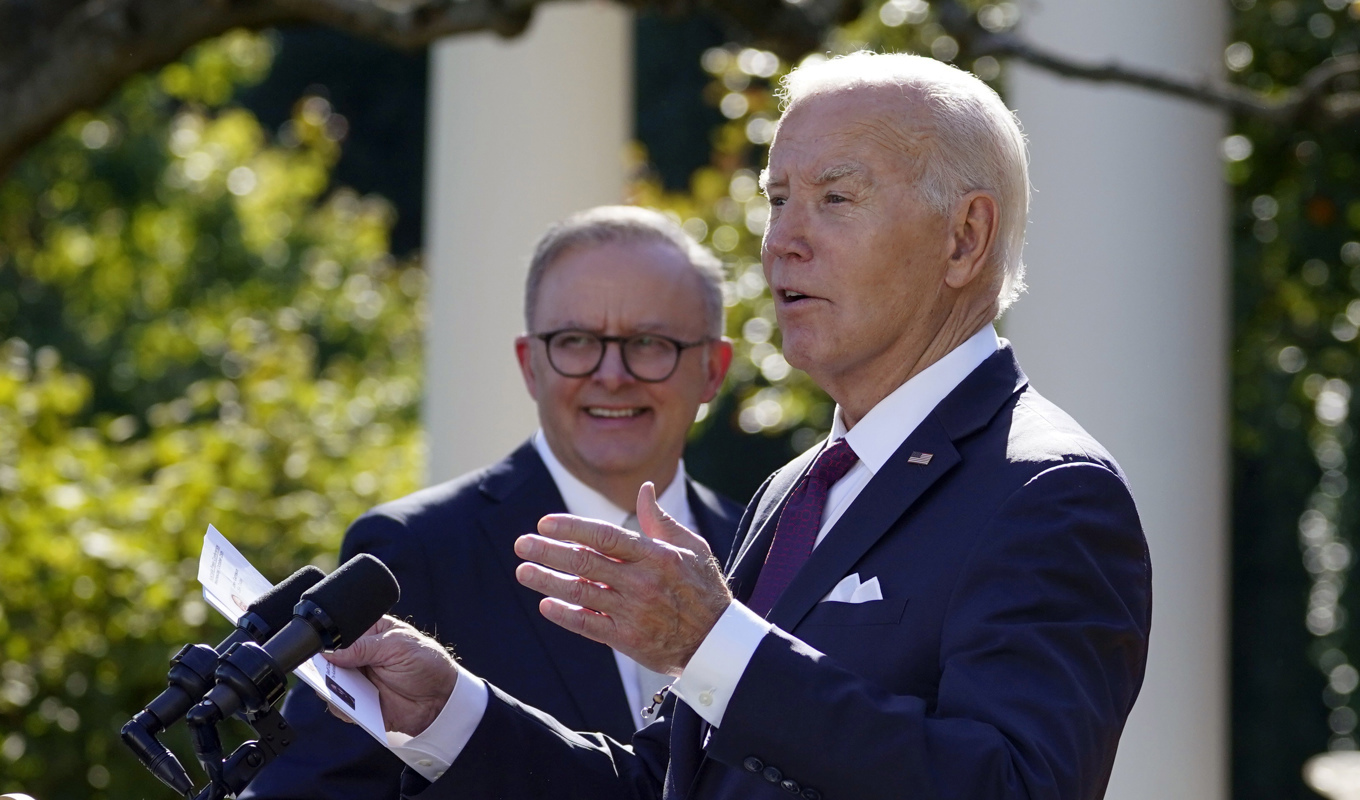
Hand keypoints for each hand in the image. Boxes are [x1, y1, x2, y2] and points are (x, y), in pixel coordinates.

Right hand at [323, 615, 457, 736]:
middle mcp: (359, 655)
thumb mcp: (398, 647)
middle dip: (324, 666)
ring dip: (330, 687)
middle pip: (329, 660)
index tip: (324, 651)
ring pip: (329, 683)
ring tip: (337, 689)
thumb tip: (332, 652)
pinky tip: (352, 706)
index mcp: (369, 633)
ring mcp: (357, 679)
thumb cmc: (426, 663)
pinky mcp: (359, 703)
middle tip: (325, 671)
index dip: (330, 642)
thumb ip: (364, 648)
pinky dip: (342, 707)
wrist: (442, 698)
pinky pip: (340, 706)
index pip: (340, 633)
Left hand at [514, 482, 731, 674]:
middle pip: (585, 562)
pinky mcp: (627, 639)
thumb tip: (644, 489)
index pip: (605, 536)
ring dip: (547, 580)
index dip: (572, 528)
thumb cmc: (704, 588)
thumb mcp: (692, 547)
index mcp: (655, 555)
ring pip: (580, 592)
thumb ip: (661, 520)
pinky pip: (588, 624)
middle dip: (548, 551)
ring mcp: (633, 611)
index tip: (545, 523)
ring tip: (523, 571)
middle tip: (522, 544)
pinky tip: (546, 604)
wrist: (717, 641)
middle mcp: (641, 581)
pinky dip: (565, 615)